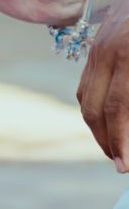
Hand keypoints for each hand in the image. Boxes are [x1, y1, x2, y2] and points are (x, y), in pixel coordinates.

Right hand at [81, 0, 128, 171]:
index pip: (119, 107)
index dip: (123, 141)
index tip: (127, 166)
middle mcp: (108, 49)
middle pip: (95, 107)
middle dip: (108, 141)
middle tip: (122, 164)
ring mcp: (99, 44)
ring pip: (85, 96)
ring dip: (98, 127)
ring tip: (115, 148)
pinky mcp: (99, 42)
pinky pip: (87, 81)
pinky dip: (94, 105)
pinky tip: (109, 119)